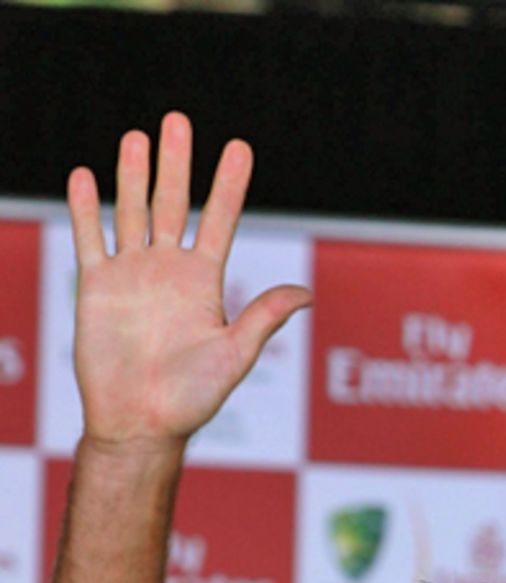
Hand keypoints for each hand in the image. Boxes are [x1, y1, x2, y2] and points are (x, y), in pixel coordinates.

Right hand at [67, 111, 310, 446]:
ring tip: (137, 137)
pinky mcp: (97, 287)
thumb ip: (263, 318)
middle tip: (177, 120)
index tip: (239, 147)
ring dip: (131, 174)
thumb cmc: (192, 401)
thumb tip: (306, 292)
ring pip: (130, 212)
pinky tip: (85, 177)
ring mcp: (132, 275)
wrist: (140, 425)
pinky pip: (90, 239)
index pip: (219, 221)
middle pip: (172, 204)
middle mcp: (168, 271)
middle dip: (175, 163)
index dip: (229, 185)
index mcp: (204, 283)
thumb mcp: (234, 356)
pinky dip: (85, 209)